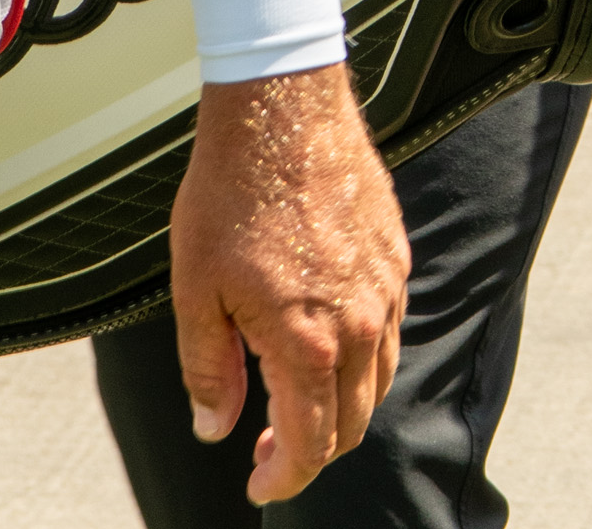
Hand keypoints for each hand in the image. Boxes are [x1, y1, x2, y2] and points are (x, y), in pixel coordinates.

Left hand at [169, 63, 410, 503]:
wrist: (282, 107)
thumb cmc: (232, 193)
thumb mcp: (194, 292)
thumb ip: (209, 371)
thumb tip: (214, 427)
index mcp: (308, 342)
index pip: (311, 445)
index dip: (284, 480)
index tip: (259, 484)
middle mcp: (360, 322)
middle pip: (353, 422)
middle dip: (311, 450)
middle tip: (268, 448)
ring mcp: (386, 285)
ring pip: (377, 378)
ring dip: (341, 405)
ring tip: (295, 397)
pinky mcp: (396, 252)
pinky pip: (389, 325)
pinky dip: (361, 353)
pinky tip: (323, 336)